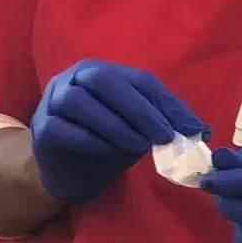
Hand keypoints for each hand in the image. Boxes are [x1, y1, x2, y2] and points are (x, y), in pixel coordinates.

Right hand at [31, 59, 207, 203]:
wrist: (72, 170)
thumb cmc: (111, 141)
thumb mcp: (142, 129)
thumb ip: (165, 123)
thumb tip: (201, 131)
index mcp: (104, 71)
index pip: (140, 80)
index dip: (166, 103)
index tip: (190, 129)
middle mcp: (74, 78)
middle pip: (104, 80)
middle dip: (139, 109)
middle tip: (162, 136)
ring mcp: (52, 100)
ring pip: (78, 101)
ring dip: (114, 124)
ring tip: (137, 146)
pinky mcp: (40, 128)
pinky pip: (60, 127)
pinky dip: (87, 139)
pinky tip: (106, 150)